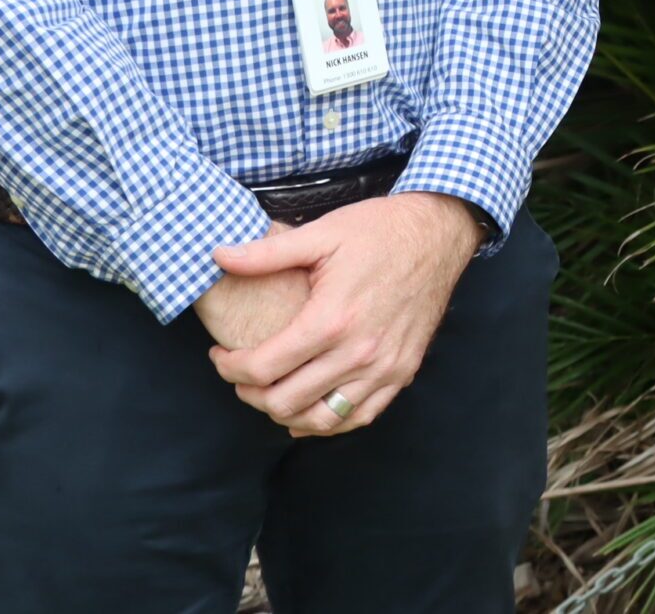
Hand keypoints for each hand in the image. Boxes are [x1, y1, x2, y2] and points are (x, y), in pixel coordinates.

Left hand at [207, 192, 481, 437]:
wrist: (438, 234)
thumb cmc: (379, 230)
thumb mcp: (321, 233)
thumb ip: (266, 253)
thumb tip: (217, 256)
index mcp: (332, 320)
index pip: (264, 368)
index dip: (230, 368)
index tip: (220, 357)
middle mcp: (359, 353)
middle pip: (285, 401)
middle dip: (250, 394)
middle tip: (239, 375)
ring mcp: (384, 368)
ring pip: (321, 420)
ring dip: (285, 415)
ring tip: (269, 395)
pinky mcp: (403, 372)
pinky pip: (359, 417)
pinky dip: (328, 423)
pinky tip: (308, 412)